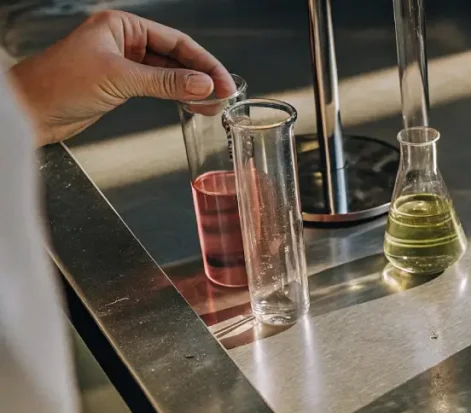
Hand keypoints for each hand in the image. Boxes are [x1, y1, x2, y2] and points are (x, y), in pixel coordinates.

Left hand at [8, 10, 235, 145]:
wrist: (29, 110)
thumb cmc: (57, 83)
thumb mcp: (119, 79)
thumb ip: (165, 82)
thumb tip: (202, 84)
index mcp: (121, 26)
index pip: (175, 40)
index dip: (203, 62)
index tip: (223, 80)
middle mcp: (123, 41)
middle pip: (175, 57)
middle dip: (200, 76)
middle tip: (224, 94)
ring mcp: (122, 64)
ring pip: (168, 74)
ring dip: (191, 89)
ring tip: (212, 104)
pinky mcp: (119, 85)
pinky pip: (157, 88)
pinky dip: (175, 97)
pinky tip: (191, 105)